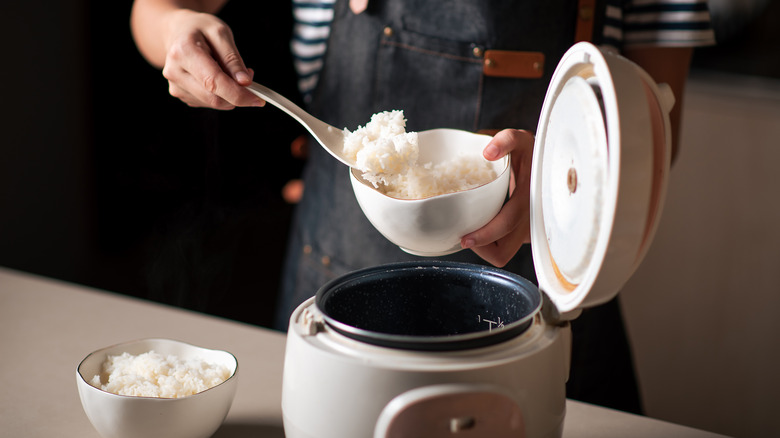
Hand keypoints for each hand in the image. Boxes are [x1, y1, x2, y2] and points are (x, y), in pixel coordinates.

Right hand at [161, 10, 263, 108]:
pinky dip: (220, 95)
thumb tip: (244, 82)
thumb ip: (233, 59)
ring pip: (212, 103)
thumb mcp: (221, 33)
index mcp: (184, 52)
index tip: (258, 99)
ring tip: (230, 71)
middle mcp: (175, 71)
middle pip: (213, 98)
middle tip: (248, 78)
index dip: (238, 94)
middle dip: (238, 94)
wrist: (177, 31)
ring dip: (229, 94)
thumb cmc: (200, 29)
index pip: (214, 82)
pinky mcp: (179, 93)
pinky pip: (207, 102)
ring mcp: (175, 85)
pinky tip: (218, 78)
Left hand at [460, 129, 533, 266]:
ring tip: (471, 228)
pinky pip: (505, 247)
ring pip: (503, 253)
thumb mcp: (520, 140)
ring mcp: (528, 231)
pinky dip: (491, 242)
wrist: (546, 164)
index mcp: (530, 199)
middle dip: (481, 248)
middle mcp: (531, 220)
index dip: (484, 236)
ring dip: (485, 247)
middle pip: (502, 252)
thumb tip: (488, 152)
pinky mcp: (524, 234)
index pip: (506, 225)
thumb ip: (506, 140)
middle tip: (463, 234)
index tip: (464, 239)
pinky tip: (482, 224)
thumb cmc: (530, 153)